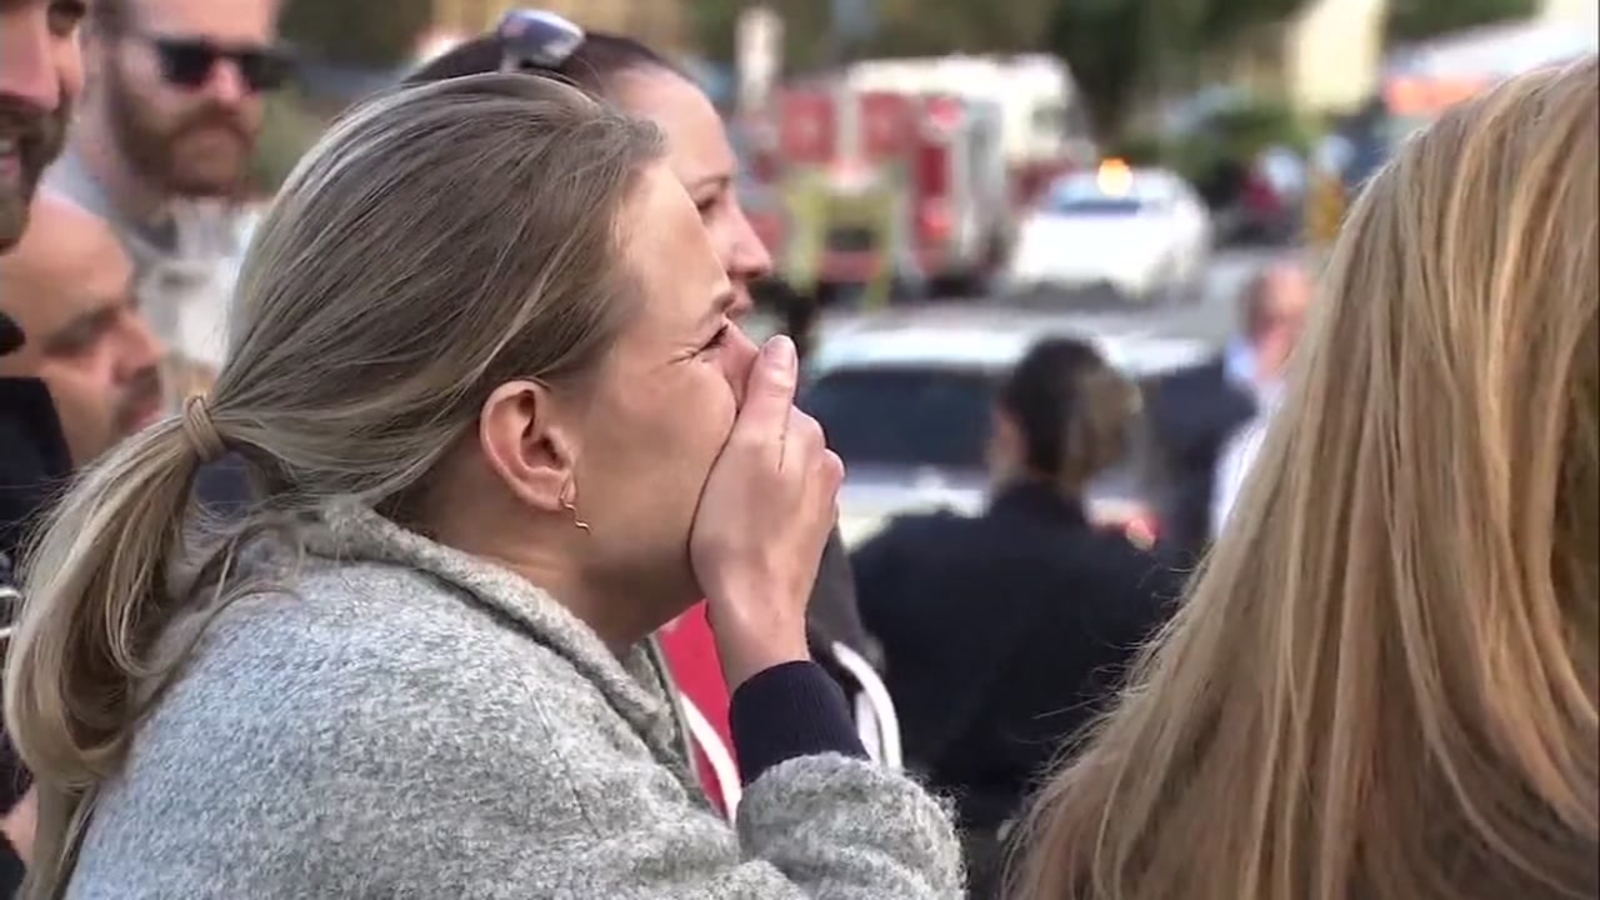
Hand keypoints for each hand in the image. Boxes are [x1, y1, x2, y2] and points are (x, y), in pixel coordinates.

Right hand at [690, 336, 843, 688]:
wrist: (754, 611)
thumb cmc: (737, 530)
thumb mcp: (745, 452)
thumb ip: (768, 395)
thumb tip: (784, 343)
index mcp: (810, 438)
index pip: (773, 395)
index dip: (737, 398)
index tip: (703, 411)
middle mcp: (825, 466)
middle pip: (776, 430)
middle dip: (746, 433)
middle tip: (702, 451)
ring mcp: (820, 503)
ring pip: (777, 464)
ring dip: (751, 467)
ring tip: (714, 485)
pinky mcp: (807, 534)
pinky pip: (779, 496)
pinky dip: (759, 497)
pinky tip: (735, 513)